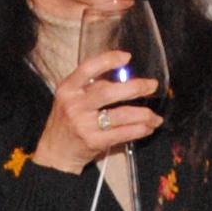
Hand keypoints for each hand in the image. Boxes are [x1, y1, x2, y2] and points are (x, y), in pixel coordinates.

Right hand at [34, 56, 160, 173]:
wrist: (56, 153)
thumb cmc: (68, 121)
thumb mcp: (71, 99)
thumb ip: (92, 87)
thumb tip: (125, 78)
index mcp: (68, 89)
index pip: (87, 68)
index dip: (108, 60)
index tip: (127, 57)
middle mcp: (74, 105)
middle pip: (109, 92)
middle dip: (135, 88)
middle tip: (152, 85)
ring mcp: (83, 125)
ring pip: (121, 115)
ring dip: (143, 114)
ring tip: (155, 116)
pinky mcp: (93, 142)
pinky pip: (123, 133)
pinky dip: (139, 130)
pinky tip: (148, 128)